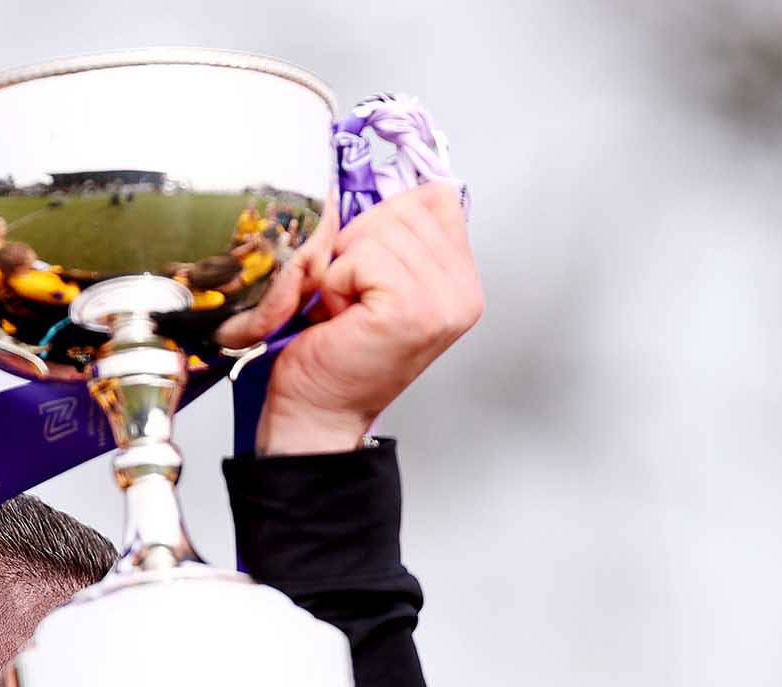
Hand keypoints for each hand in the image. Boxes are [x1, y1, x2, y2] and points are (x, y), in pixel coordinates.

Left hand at [251, 183, 481, 454]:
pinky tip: (338, 318)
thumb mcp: (379, 280)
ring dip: (342, 269)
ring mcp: (442, 301)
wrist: (316, 412)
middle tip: (350, 297)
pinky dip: (335, 284)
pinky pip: (360, 258)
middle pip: (403, 209)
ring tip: (344, 310)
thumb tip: (385, 179)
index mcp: (464, 278)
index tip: (368, 273)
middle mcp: (464, 290)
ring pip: (378, 233)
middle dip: (357, 246)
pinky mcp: (410, 310)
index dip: (384, 223)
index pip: (434, 198)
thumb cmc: (335, 350)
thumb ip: (398, 236)